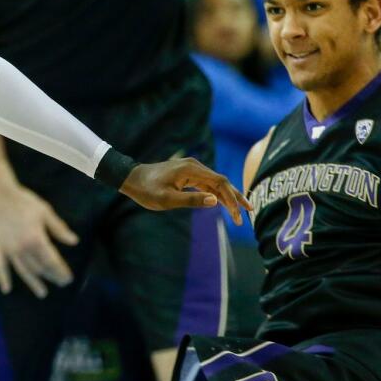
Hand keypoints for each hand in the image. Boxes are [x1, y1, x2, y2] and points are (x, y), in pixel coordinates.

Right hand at [0, 181, 77, 298]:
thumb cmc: (23, 201)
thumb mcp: (45, 212)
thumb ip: (59, 229)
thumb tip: (74, 241)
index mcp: (36, 240)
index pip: (52, 261)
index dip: (61, 271)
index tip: (69, 278)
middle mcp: (22, 249)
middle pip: (39, 268)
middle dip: (52, 276)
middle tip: (62, 284)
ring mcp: (9, 250)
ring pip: (23, 271)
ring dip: (33, 283)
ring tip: (42, 293)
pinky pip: (0, 267)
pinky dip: (3, 279)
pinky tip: (7, 289)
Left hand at [120, 157, 249, 223]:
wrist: (131, 179)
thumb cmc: (147, 190)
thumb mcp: (167, 199)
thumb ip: (191, 200)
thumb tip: (215, 201)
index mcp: (191, 170)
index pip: (219, 182)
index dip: (232, 198)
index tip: (239, 214)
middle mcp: (194, 166)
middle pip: (221, 181)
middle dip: (235, 197)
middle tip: (249, 212)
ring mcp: (191, 170)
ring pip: (215, 183)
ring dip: (227, 196)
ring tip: (240, 211)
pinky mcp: (187, 175)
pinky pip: (206, 184)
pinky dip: (216, 194)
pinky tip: (223, 203)